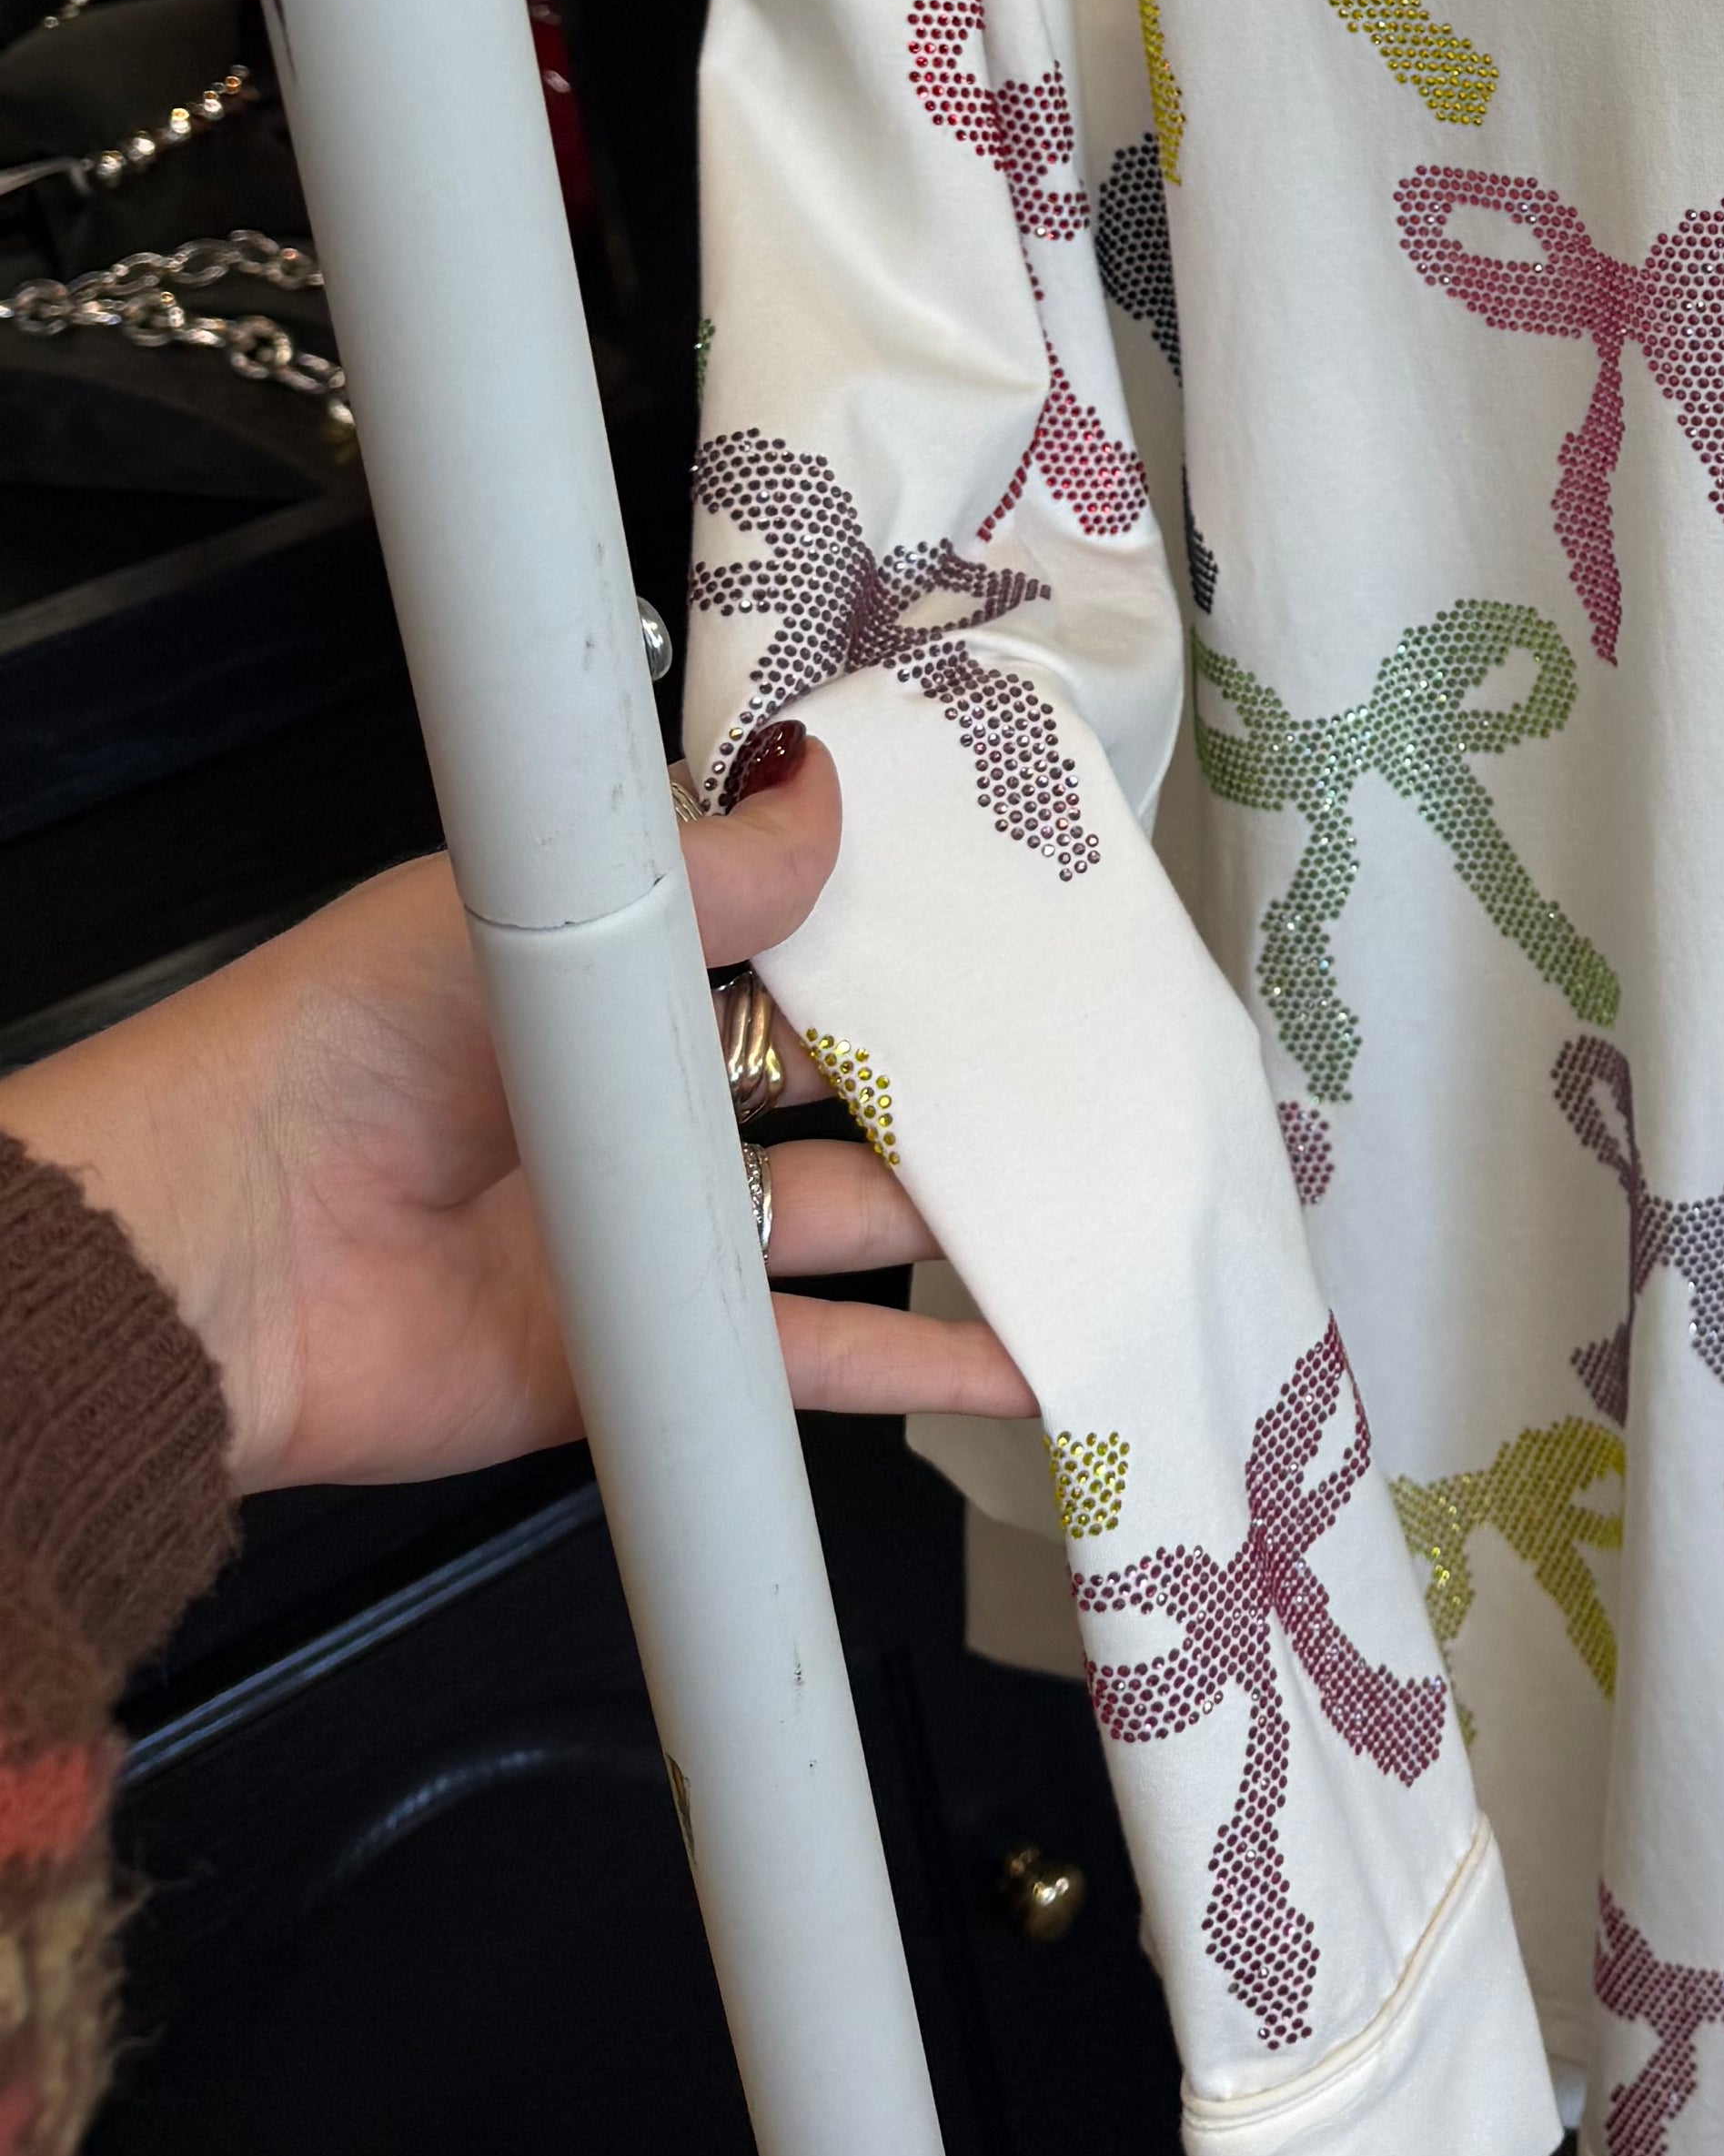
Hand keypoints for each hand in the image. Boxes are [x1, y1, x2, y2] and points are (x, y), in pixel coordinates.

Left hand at [0, 731, 1031, 1492]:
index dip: (887, 933)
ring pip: (842, 1217)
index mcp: (607, 973)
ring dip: (952, 1220)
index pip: (783, 940)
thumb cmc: (323, 1055)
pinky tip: (1002, 1357)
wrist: (210, 1259)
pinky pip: (802, 1359)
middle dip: (950, 1077)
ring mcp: (648, 1234)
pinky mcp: (645, 1357)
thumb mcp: (535, 912)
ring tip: (1080, 1204)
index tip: (1004, 919)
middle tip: (1079, 1064)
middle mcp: (638, 1100)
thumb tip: (821, 790)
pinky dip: (907, 1365)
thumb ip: (700, 870)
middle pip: (835, 1083)